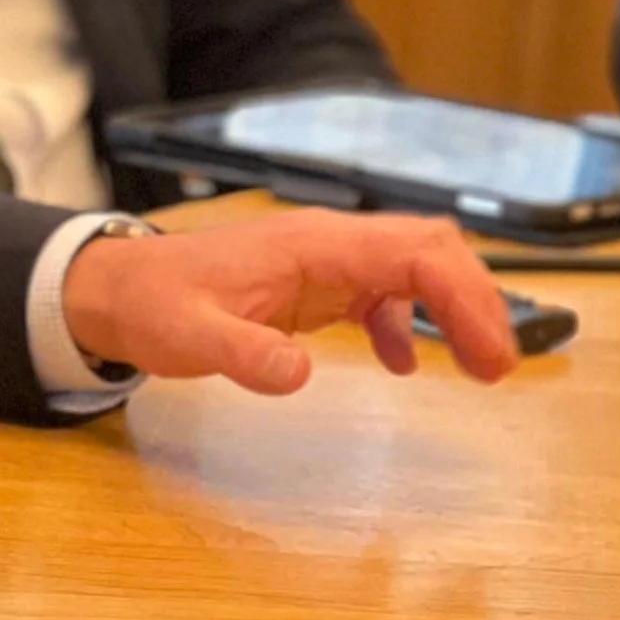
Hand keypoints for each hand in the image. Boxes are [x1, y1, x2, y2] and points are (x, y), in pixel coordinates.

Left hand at [61, 208, 519, 395]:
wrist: (120, 288)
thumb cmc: (155, 304)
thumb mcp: (188, 337)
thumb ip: (241, 354)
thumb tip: (296, 375)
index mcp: (312, 246)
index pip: (412, 251)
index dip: (463, 297)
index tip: (490, 354)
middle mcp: (329, 244)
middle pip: (429, 248)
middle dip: (476, 300)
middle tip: (500, 367)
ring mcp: (325, 261)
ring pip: (414, 265)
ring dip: (453, 310)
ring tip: (480, 370)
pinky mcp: (316, 284)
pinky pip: (383, 290)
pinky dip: (408, 323)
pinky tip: (405, 366)